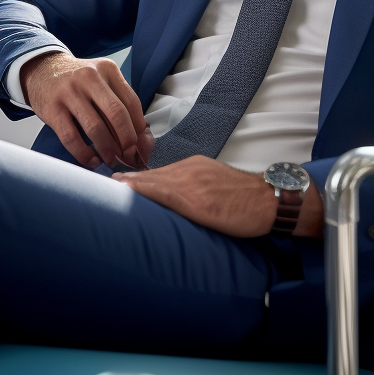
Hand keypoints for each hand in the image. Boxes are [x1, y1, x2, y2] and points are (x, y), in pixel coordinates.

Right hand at [21, 51, 153, 169]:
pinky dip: (84, 154)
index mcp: (108, 70)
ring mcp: (70, 92)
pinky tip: (92, 160)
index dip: (139, 128)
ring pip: (95, 128)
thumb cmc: (78, 82)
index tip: (141, 146)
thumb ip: (120, 103)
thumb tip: (142, 139)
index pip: (132, 102)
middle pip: (117, 114)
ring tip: (111, 161)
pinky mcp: (53, 108)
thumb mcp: (101, 81)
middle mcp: (90, 78)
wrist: (42, 71)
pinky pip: (71, 137)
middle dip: (127, 141)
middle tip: (129, 156)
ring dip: (107, 150)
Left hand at [113, 155, 323, 238]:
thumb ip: (198, 192)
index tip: (118, 182)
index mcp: (195, 168)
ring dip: (128, 185)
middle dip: (127, 180)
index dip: (138, 179)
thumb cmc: (249, 201)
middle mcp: (190, 170)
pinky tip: (126, 191)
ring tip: (106, 188)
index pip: (160, 173)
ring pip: (152, 182)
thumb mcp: (219, 189)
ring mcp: (191, 183)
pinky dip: (141, 190)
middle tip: (102, 183)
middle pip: (151, 175)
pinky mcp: (195, 199)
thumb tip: (181, 207)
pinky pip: (162, 193)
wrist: (270, 201)